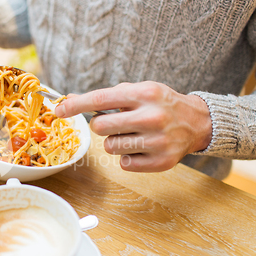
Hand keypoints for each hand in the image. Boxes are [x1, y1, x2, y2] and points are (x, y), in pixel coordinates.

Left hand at [55, 82, 211, 171]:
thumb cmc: (160, 104)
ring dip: (114, 142)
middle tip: (115, 124)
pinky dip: (128, 157)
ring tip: (133, 135)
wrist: (197, 122)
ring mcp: (157, 141)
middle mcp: (151, 117)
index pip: (101, 99)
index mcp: (144, 94)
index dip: (76, 106)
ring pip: (110, 147)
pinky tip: (143, 148)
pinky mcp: (161, 162)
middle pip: (100, 127)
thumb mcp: (139, 91)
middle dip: (100, 126)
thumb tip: (69, 100)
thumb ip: (107, 96)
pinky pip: (124, 163)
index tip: (58, 110)